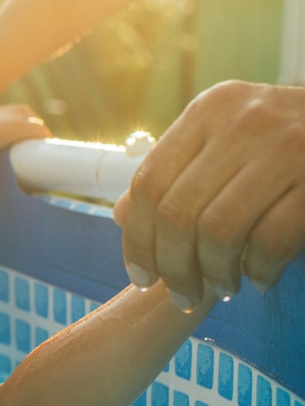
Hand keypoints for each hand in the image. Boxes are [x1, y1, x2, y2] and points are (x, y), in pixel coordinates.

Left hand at [112, 80, 304, 304]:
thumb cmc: (285, 141)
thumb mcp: (227, 138)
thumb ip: (178, 170)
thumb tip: (120, 215)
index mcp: (209, 110)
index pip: (148, 183)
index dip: (137, 239)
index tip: (141, 277)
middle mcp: (242, 122)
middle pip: (177, 212)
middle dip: (172, 267)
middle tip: (182, 295)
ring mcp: (285, 146)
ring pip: (219, 229)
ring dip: (213, 273)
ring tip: (221, 287)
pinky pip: (271, 238)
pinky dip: (258, 269)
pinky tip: (258, 278)